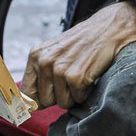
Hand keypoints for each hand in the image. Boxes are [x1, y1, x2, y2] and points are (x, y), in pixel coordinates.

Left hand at [21, 0, 135, 109]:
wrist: (108, 28)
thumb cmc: (82, 43)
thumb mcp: (55, 53)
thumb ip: (41, 75)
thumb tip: (30, 106)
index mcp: (35, 55)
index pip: (26, 93)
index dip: (35, 102)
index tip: (43, 102)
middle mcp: (44, 62)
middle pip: (45, 101)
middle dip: (59, 95)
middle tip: (71, 79)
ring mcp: (59, 70)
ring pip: (63, 102)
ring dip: (74, 94)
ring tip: (81, 74)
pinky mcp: (75, 77)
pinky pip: (78, 99)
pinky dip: (86, 92)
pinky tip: (89, 74)